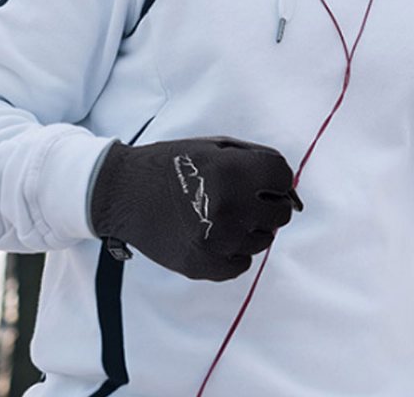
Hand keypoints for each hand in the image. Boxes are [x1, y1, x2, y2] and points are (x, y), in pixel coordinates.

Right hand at [89, 136, 302, 280]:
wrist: (122, 192)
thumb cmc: (174, 163)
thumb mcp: (216, 146)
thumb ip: (258, 159)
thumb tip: (292, 187)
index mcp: (232, 172)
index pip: (283, 177)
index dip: (276, 176)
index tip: (262, 177)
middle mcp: (227, 208)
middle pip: (280, 213)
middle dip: (269, 203)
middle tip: (244, 197)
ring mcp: (214, 241)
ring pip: (264, 240)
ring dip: (252, 227)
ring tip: (223, 214)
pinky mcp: (201, 266)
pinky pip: (242, 264)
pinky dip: (234, 251)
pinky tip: (215, 234)